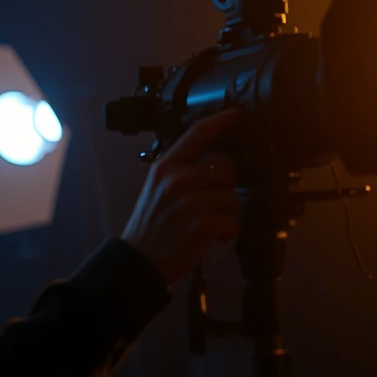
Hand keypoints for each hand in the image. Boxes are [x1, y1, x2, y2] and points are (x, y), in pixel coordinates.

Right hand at [120, 109, 241, 285]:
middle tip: (212, 202)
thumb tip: (214, 163)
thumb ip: (180, 172)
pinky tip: (213, 236)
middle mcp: (178, 180)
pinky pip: (233, 221)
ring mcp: (191, 201)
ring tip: (208, 223)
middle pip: (225, 167)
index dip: (220, 121)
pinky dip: (228, 231)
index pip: (197, 133)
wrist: (139, 261)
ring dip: (226, 213)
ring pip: (232, 196)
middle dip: (225, 186)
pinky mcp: (204, 224)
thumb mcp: (156, 188)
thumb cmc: (150, 227)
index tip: (237, 114)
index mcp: (165, 167)